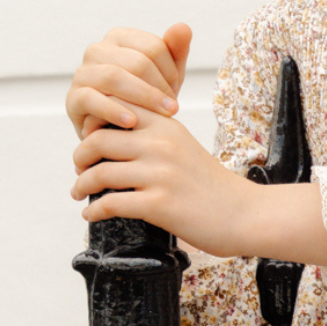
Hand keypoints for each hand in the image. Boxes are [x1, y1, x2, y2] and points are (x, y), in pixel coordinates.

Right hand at [66, 23, 192, 138]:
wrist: (121, 133)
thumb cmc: (146, 101)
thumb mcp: (166, 76)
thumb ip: (175, 51)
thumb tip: (183, 26)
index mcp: (119, 39)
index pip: (153, 47)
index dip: (171, 71)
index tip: (176, 91)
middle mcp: (97, 50)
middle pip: (136, 62)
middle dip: (159, 87)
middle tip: (173, 108)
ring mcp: (83, 73)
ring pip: (114, 77)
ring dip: (144, 98)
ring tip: (164, 115)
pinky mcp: (73, 98)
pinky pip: (91, 99)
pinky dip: (113, 111)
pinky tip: (132, 123)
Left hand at [71, 108, 264, 255]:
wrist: (246, 215)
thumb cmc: (215, 186)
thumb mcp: (185, 146)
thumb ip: (154, 137)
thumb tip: (113, 140)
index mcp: (165, 126)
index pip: (113, 110)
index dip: (92, 124)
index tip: (89, 140)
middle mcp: (160, 145)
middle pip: (98, 140)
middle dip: (81, 156)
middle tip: (80, 168)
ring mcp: (159, 175)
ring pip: (100, 173)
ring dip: (82, 185)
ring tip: (79, 192)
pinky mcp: (159, 205)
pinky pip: (111, 203)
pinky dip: (95, 211)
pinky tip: (92, 215)